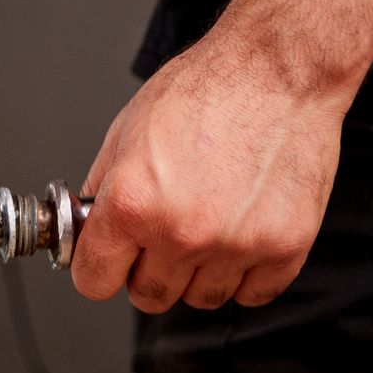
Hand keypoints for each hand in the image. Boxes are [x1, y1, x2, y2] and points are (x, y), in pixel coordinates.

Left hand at [72, 25, 348, 310]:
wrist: (275, 73)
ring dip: (197, 273)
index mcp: (131, 204)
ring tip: (205, 226)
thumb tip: (86, 228)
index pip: (94, 280)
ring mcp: (236, 245)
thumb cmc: (204, 91)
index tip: (106, 259)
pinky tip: (238, 235)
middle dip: (146, 269)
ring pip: (201, 299)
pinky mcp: (285, 247)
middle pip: (148, 296)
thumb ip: (101, 190)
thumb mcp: (125, 133)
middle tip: (159, 234)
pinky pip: (254, 294)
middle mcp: (181, 232)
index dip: (96, 268)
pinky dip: (244, 273)